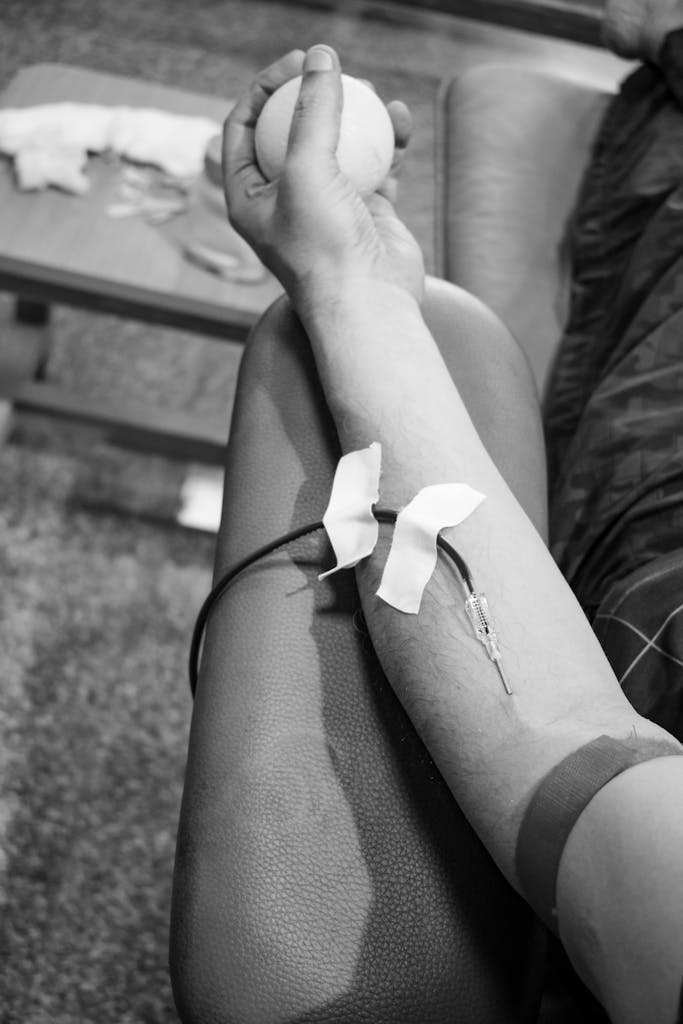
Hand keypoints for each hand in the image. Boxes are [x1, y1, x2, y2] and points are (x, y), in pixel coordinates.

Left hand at [222, 45, 424, 312]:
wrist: (369, 306)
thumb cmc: (324, 248)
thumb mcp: (307, 169)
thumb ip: (313, 110)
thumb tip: (322, 56)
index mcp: (249, 196)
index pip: (244, 126)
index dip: (266, 88)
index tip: (297, 62)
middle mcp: (285, 200)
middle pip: (293, 130)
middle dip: (314, 95)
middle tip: (336, 70)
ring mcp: (328, 206)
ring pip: (339, 145)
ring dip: (356, 115)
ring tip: (371, 91)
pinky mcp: (366, 212)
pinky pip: (377, 165)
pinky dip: (389, 141)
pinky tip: (400, 119)